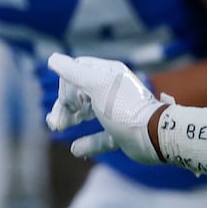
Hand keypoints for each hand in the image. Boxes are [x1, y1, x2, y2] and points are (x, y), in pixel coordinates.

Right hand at [45, 53, 165, 162]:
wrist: (153, 135)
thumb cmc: (124, 107)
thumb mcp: (96, 85)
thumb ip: (73, 72)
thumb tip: (52, 59)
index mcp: (108, 74)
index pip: (76, 70)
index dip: (66, 85)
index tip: (68, 101)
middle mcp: (112, 90)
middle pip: (78, 93)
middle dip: (63, 106)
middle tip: (56, 123)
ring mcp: (117, 112)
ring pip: (87, 113)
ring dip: (69, 120)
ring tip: (58, 128)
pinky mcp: (122, 133)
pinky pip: (101, 137)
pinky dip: (88, 143)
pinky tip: (76, 149)